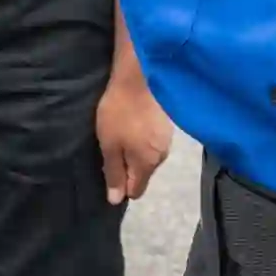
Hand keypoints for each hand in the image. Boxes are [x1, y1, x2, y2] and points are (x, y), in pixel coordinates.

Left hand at [96, 75, 172, 204]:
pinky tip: (132, 123)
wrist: (140, 76)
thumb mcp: (109, 145)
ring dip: (135, 150)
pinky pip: (152, 141)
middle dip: (128, 167)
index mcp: (147, 164)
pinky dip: (142, 137)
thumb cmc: (120, 113)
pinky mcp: (167, 123)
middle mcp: (162, 156)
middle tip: (111, 148)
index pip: (136, 190)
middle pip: (143, 173)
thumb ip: (114, 173)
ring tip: (121, 133)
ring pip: (148, 156)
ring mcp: (167, 139)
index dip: (121, 187)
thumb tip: (116, 199)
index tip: (109, 170)